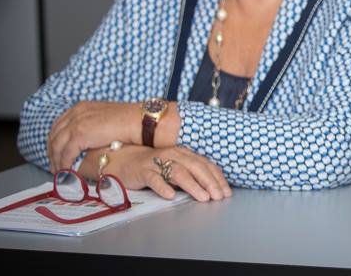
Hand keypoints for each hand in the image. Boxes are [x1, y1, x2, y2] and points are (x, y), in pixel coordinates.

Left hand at [48, 101, 140, 172]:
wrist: (137, 121)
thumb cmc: (128, 120)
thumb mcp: (103, 117)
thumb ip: (91, 124)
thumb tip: (87, 139)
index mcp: (80, 107)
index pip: (59, 125)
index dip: (55, 140)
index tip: (56, 152)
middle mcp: (75, 113)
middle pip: (54, 135)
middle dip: (52, 153)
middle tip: (55, 165)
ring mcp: (76, 123)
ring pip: (57, 146)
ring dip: (56, 161)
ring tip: (59, 172)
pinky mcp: (80, 135)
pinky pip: (66, 154)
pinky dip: (64, 164)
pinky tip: (67, 172)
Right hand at [105, 144, 230, 201]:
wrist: (124, 160)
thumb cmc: (154, 166)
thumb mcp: (175, 167)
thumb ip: (191, 174)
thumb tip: (213, 189)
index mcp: (183, 153)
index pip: (205, 164)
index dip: (217, 178)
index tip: (226, 192)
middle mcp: (173, 155)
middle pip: (195, 167)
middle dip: (209, 182)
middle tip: (218, 196)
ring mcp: (157, 162)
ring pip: (178, 172)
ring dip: (192, 186)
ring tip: (203, 197)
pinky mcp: (142, 171)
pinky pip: (154, 179)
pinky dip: (163, 187)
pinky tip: (171, 196)